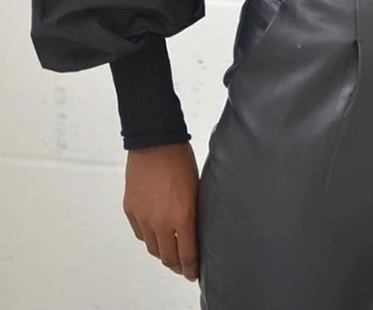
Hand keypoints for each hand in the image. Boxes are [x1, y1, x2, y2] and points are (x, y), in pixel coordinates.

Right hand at [122, 142, 199, 281]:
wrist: (155, 143)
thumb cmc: (180, 160)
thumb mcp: (196, 188)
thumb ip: (193, 212)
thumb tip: (194, 228)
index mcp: (182, 217)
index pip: (186, 254)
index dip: (191, 268)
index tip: (193, 273)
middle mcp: (160, 222)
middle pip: (167, 257)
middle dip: (177, 264)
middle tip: (183, 266)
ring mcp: (143, 218)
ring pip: (152, 247)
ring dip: (162, 252)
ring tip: (170, 251)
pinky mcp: (131, 210)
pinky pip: (139, 233)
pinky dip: (148, 236)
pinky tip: (155, 233)